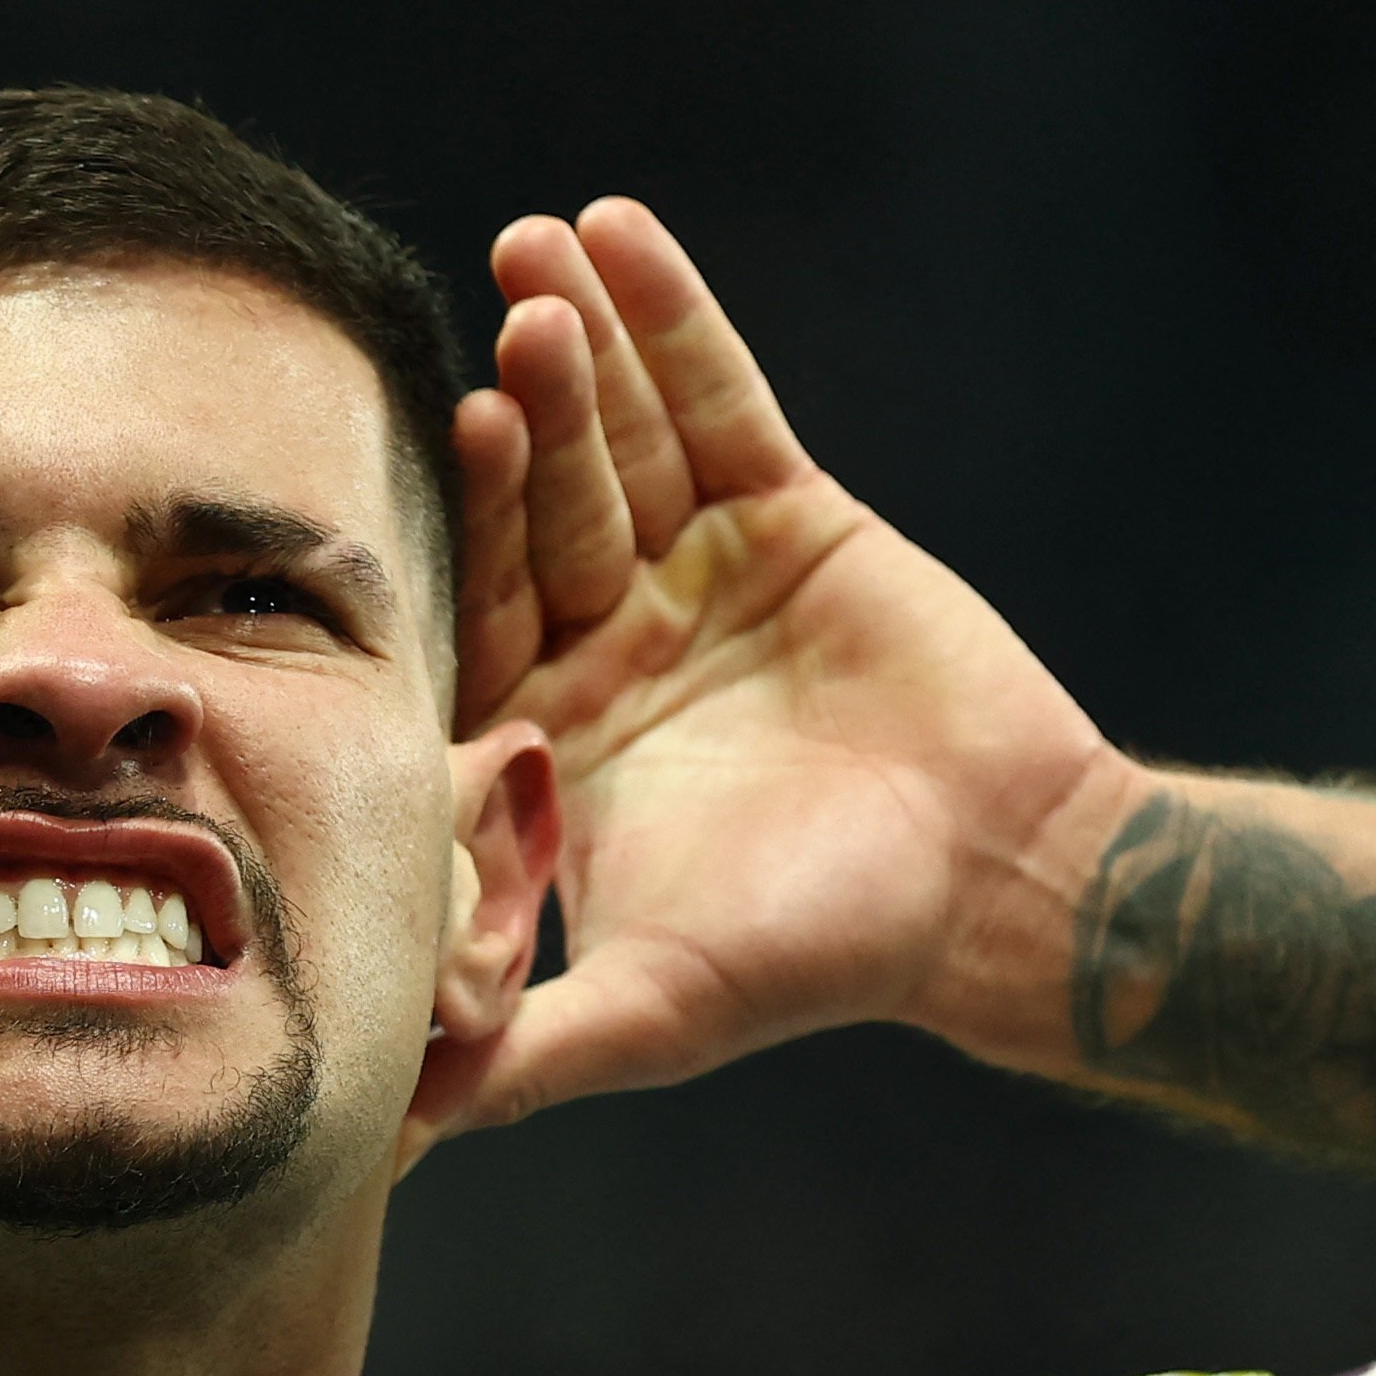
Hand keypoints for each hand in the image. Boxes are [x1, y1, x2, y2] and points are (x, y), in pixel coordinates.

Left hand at [434, 199, 1119, 1126]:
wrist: (997, 888)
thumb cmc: (821, 955)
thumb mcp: (650, 1011)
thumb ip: (517, 1054)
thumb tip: (378, 1140)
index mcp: (551, 732)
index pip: (480, 613)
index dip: (468, 534)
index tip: (444, 450)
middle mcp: (607, 639)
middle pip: (545, 506)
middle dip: (528, 420)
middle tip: (502, 339)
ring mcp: (692, 569)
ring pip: (620, 439)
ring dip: (583, 347)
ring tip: (541, 249)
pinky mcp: (787, 513)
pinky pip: (718, 400)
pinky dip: (674, 320)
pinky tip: (620, 234)